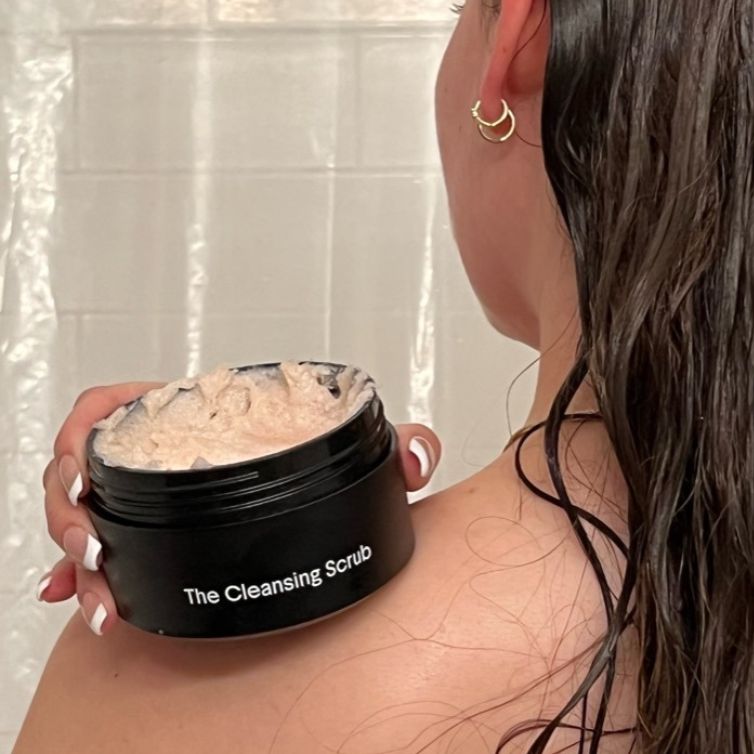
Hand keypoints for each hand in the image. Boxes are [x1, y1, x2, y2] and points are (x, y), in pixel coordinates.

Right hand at [37, 385, 441, 635]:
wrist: (314, 516)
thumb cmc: (319, 466)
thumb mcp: (354, 455)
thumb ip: (393, 448)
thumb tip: (415, 458)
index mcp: (194, 416)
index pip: (119, 405)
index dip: (89, 429)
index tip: (85, 465)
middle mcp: (165, 454)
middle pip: (86, 468)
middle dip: (72, 511)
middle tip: (95, 549)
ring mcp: (151, 496)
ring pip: (84, 514)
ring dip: (75, 552)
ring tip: (98, 591)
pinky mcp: (151, 535)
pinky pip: (100, 550)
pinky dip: (86, 577)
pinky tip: (97, 602)